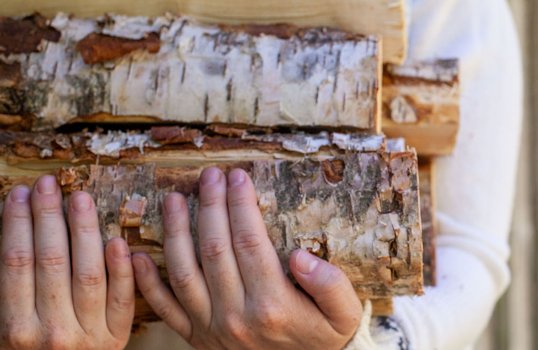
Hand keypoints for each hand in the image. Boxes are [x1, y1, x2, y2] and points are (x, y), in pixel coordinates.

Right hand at [0, 176, 134, 348]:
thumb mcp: (8, 329)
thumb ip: (12, 289)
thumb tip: (14, 236)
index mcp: (16, 329)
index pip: (16, 263)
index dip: (17, 224)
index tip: (19, 194)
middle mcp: (52, 331)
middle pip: (51, 262)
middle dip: (48, 217)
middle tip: (48, 184)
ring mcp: (89, 335)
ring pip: (88, 274)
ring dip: (84, 232)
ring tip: (79, 199)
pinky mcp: (117, 337)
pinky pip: (122, 299)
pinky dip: (121, 269)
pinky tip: (116, 240)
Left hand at [132, 167, 362, 348]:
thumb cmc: (325, 336)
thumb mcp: (344, 313)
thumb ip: (330, 285)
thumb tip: (300, 256)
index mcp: (272, 305)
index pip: (250, 243)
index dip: (241, 206)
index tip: (239, 177)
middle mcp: (237, 317)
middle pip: (215, 249)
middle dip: (210, 206)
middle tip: (210, 175)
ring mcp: (212, 329)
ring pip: (184, 272)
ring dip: (175, 232)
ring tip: (173, 198)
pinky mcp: (197, 338)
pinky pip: (165, 309)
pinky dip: (148, 282)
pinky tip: (138, 254)